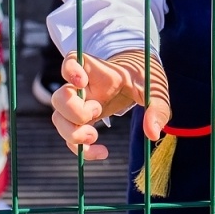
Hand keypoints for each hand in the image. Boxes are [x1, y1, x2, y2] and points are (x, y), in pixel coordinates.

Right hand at [51, 50, 171, 160]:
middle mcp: (83, 88)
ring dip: (72, 132)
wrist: (138, 78)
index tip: (82, 82)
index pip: (72, 61)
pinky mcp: (83, 121)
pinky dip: (82, 150)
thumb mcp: (155, 88)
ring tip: (95, 136)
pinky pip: (70, 138)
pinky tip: (103, 152)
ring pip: (58, 119)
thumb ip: (156, 108)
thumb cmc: (143, 77)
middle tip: (98, 111)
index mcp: (98, 71)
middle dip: (74, 111)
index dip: (70, 70)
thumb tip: (153, 133)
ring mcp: (80, 105)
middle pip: (59, 98)